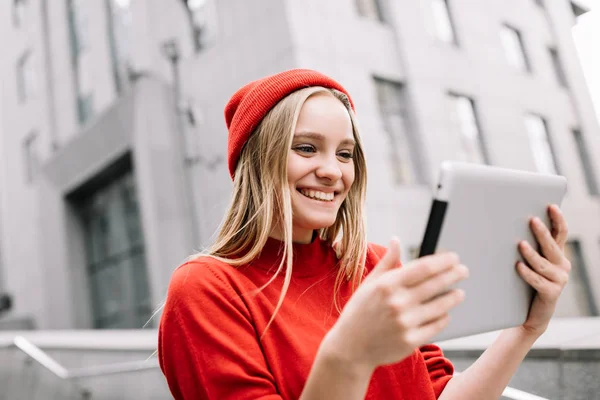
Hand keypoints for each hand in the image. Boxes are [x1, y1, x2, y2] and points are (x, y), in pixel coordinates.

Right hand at [321, 237, 467, 370]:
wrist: (351, 347)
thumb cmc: (359, 312)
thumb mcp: (369, 284)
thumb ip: (387, 262)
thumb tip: (396, 240)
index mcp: (387, 285)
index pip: (424, 268)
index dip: (443, 261)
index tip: (454, 258)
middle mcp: (397, 302)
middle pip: (435, 284)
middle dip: (453, 275)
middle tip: (463, 270)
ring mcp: (405, 323)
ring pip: (440, 306)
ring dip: (453, 297)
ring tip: (459, 293)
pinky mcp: (411, 341)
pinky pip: (435, 326)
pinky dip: (443, 318)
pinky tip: (445, 313)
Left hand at [517, 204, 570, 335]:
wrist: (530, 315)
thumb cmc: (526, 284)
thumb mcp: (530, 263)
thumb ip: (528, 246)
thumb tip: (511, 225)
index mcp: (557, 255)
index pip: (560, 233)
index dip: (558, 219)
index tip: (551, 206)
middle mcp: (562, 266)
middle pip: (552, 246)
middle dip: (542, 232)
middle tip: (532, 220)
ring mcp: (559, 281)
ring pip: (543, 264)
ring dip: (532, 253)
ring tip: (520, 244)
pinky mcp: (551, 294)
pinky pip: (538, 281)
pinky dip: (527, 273)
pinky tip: (518, 266)